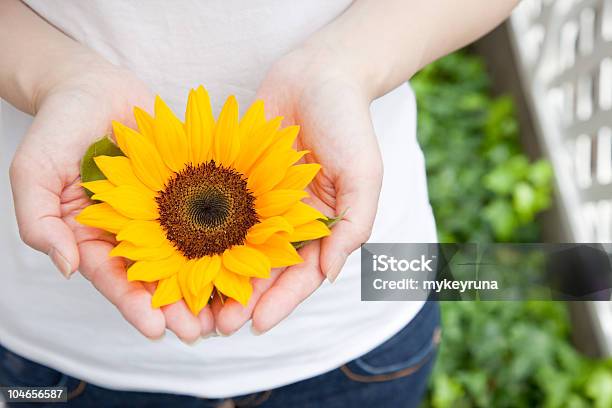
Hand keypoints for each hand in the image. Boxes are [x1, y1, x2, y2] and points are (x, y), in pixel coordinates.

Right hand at [9, 60, 213, 341]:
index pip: (112, 277)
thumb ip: (39, 220)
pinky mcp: (184, 191)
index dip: (133, 304)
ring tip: (225, 310)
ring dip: (203, 284)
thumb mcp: (34, 171)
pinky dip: (221, 241)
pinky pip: (204, 217)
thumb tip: (65, 267)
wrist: (94, 87)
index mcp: (91, 235)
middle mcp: (128, 231)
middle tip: (199, 331)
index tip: (156, 329)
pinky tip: (242, 260)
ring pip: (183, 255)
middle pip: (153, 277)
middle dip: (175, 306)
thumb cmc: (59, 125)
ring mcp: (158, 212)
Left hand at [213, 46, 382, 334]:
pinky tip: (181, 255)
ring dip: (218, 277)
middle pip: (265, 270)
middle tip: (217, 326)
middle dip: (244, 299)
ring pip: (237, 249)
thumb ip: (353, 224)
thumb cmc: (347, 122)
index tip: (257, 325)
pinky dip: (202, 236)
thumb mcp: (364, 174)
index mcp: (321, 226)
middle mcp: (289, 221)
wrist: (316, 74)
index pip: (302, 274)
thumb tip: (330, 274)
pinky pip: (218, 213)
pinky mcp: (236, 181)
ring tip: (195, 304)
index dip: (281, 302)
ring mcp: (261, 203)